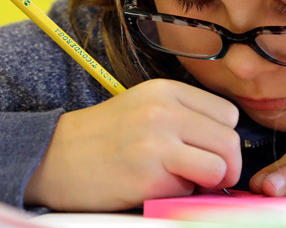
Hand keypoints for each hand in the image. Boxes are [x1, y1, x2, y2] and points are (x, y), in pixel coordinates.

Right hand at [24, 79, 240, 210]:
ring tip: (183, 180)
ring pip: (220, 167)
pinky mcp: (148, 176)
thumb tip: (226, 146)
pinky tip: (155, 187)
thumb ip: (185, 116)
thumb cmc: (103, 135)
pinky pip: (189, 191)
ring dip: (207, 181)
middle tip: (208, 176)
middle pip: (230, 141)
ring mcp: (156, 143)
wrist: (54, 157)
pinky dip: (179, 195)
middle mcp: (164, 111)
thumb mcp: (145, 106)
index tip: (210, 151)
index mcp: (166, 90)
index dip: (224, 137)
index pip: (228, 114)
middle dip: (227, 165)